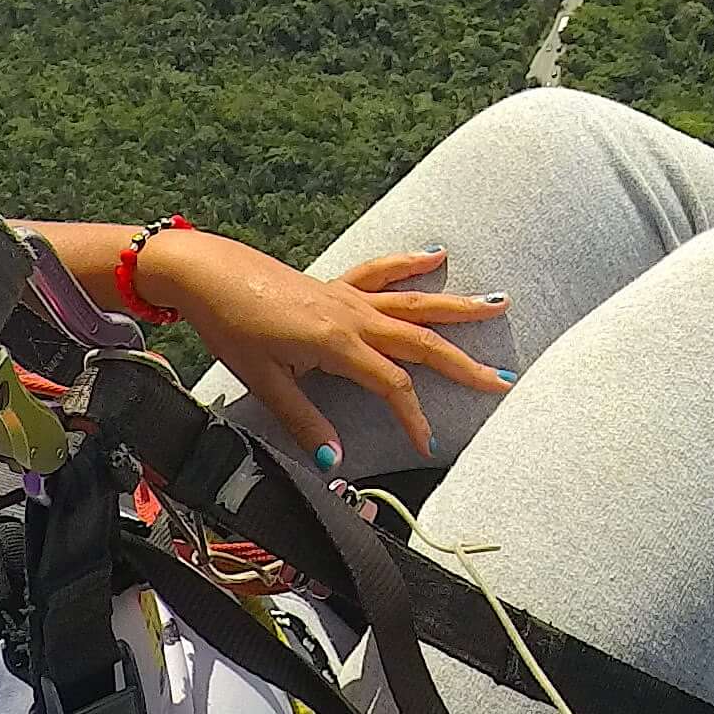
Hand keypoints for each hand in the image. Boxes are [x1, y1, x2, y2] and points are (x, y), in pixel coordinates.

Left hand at [143, 231, 511, 461]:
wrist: (208, 274)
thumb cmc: (233, 325)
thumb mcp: (265, 381)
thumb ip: (304, 421)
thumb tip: (334, 459)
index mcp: (339, 344)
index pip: (394, 385)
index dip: (414, 418)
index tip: (427, 445)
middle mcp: (353, 316)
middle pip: (423, 342)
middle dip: (466, 364)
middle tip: (505, 380)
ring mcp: (347, 295)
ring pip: (414, 302)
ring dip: (458, 307)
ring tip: (500, 304)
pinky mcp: (334, 284)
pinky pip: (382, 272)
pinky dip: (411, 264)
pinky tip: (437, 255)